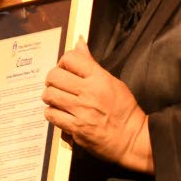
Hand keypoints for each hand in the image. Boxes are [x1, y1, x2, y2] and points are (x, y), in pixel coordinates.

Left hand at [43, 41, 153, 172]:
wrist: (131, 138)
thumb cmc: (124, 110)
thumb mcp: (112, 81)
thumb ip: (91, 64)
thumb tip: (79, 42)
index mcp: (99, 78)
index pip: (70, 58)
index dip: (63, 62)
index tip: (66, 70)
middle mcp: (88, 92)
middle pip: (54, 76)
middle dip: (53, 79)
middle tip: (58, 85)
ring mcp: (81, 111)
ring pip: (50, 95)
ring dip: (50, 96)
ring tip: (57, 99)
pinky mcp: (75, 128)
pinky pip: (51, 115)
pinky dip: (52, 113)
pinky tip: (60, 113)